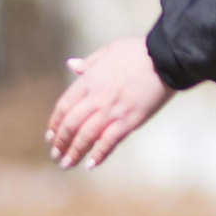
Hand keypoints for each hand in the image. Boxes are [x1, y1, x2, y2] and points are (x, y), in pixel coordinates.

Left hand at [46, 36, 175, 169]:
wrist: (164, 57)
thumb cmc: (138, 51)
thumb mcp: (108, 50)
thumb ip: (88, 63)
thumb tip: (72, 64)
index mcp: (88, 81)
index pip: (63, 107)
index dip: (55, 124)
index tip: (50, 136)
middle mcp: (96, 98)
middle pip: (71, 125)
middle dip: (61, 143)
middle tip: (56, 156)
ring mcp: (112, 111)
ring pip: (86, 136)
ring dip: (74, 152)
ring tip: (67, 164)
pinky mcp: (129, 120)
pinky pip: (109, 141)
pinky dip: (99, 154)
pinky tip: (91, 165)